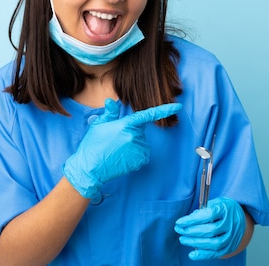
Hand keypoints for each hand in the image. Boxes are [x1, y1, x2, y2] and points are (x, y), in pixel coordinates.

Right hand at [63, 98, 181, 198]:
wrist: (90, 168)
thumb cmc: (92, 145)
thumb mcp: (98, 125)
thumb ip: (110, 113)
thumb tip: (112, 101)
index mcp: (126, 124)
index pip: (148, 115)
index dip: (164, 109)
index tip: (178, 106)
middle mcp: (134, 136)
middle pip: (140, 132)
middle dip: (130, 134)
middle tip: (115, 141)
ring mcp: (138, 150)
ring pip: (142, 144)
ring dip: (133, 146)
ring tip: (117, 150)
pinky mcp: (139, 161)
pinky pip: (143, 155)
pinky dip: (135, 156)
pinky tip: (122, 158)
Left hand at [175, 197, 246, 260]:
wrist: (240, 216)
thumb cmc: (223, 208)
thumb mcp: (214, 202)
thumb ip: (202, 210)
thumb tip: (189, 220)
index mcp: (225, 209)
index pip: (208, 215)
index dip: (192, 220)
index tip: (180, 222)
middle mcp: (231, 223)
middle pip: (210, 230)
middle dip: (191, 231)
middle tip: (179, 230)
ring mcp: (231, 236)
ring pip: (214, 243)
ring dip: (196, 243)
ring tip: (183, 240)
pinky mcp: (230, 246)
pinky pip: (217, 253)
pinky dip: (204, 255)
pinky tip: (192, 254)